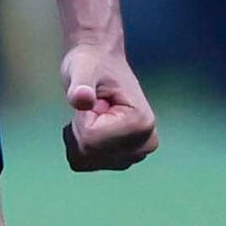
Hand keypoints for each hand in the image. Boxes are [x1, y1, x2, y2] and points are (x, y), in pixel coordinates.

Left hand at [58, 42, 159, 172]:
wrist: (100, 61)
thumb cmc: (91, 63)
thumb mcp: (81, 69)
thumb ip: (80, 84)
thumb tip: (81, 98)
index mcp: (141, 124)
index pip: (90, 141)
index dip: (81, 119)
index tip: (93, 100)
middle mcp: (145, 143)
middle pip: (90, 155)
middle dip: (81, 130)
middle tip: (93, 106)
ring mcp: (137, 154)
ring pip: (87, 161)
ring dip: (81, 137)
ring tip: (95, 113)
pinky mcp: (126, 158)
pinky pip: (87, 164)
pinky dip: (81, 145)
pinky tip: (92, 125)